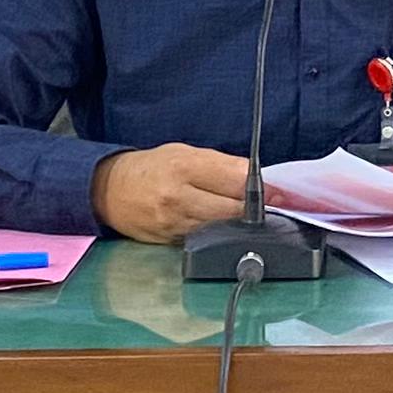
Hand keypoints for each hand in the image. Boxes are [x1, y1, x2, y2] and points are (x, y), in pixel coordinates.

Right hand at [91, 144, 259, 242]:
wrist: (109, 190)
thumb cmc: (151, 167)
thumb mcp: (183, 152)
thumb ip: (220, 164)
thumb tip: (257, 176)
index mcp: (185, 166)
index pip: (236, 179)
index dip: (264, 188)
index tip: (283, 193)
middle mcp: (179, 196)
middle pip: (234, 208)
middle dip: (256, 209)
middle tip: (273, 208)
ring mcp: (174, 222)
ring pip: (222, 227)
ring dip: (239, 224)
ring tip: (250, 218)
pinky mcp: (170, 241)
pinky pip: (205, 239)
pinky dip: (218, 234)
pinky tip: (224, 228)